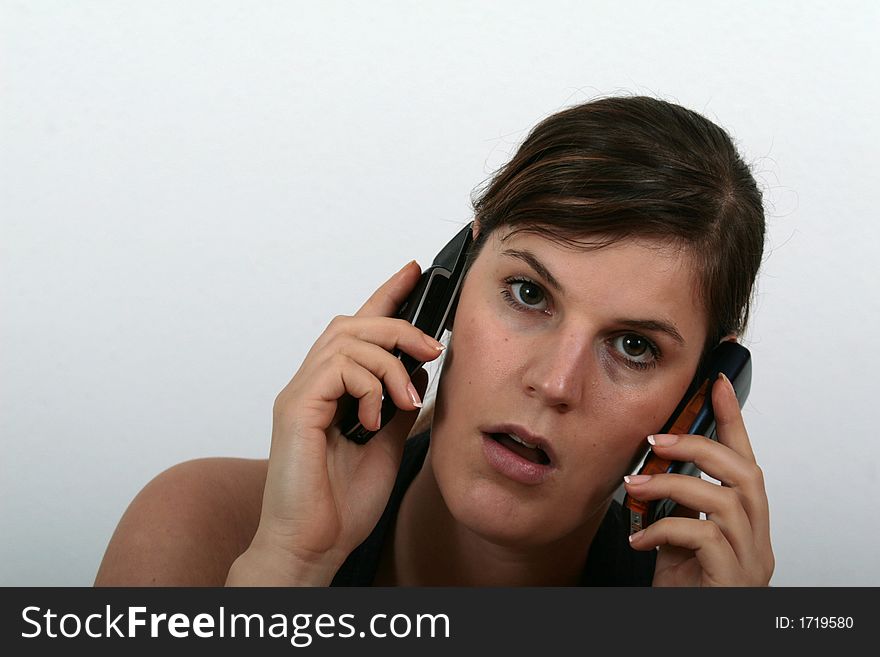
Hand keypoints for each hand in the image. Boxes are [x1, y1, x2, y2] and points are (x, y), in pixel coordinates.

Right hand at [229, 261, 444, 584]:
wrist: (316, 545)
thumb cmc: (343, 502)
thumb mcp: (388, 441)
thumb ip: (397, 402)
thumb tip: (419, 373)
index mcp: (334, 390)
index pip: (360, 328)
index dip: (386, 295)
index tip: (415, 270)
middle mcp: (312, 384)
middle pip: (353, 323)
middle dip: (398, 323)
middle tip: (431, 347)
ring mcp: (301, 394)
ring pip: (346, 338)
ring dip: (389, 360)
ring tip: (407, 395)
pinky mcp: (296, 408)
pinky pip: (337, 368)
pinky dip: (367, 385)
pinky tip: (374, 418)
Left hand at [623, 373, 773, 586]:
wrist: (685, 632)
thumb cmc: (682, 592)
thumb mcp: (676, 540)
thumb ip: (676, 506)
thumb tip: (650, 468)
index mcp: (745, 525)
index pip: (746, 462)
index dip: (732, 420)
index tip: (716, 383)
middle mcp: (757, 541)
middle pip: (746, 474)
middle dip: (699, 448)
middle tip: (657, 441)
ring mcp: (749, 563)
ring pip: (726, 501)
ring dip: (676, 484)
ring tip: (638, 485)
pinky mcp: (731, 582)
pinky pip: (703, 538)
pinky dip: (666, 528)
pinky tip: (642, 537)